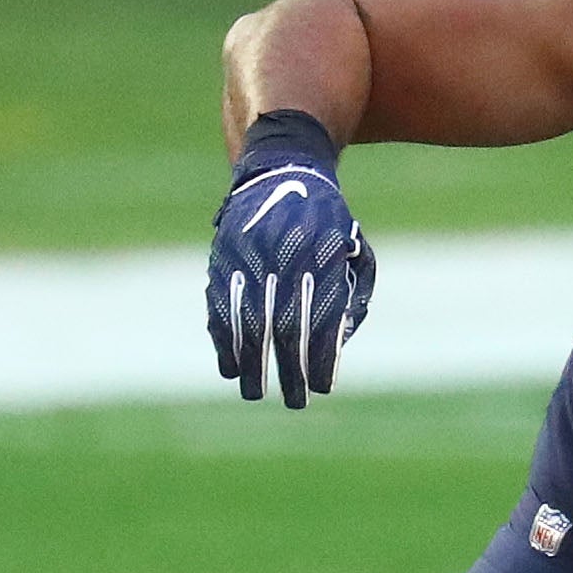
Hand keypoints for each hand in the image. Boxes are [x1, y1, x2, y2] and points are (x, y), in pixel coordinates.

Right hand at [206, 112, 372, 408]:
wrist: (281, 170)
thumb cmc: (328, 222)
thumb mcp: (352, 251)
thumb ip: (349, 295)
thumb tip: (336, 345)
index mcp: (320, 258)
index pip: (321, 321)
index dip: (320, 358)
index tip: (322, 387)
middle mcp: (282, 258)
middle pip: (283, 327)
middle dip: (289, 369)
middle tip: (294, 401)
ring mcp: (248, 258)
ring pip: (246, 319)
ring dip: (250, 362)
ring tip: (255, 392)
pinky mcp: (222, 258)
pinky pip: (220, 305)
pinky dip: (222, 338)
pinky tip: (230, 365)